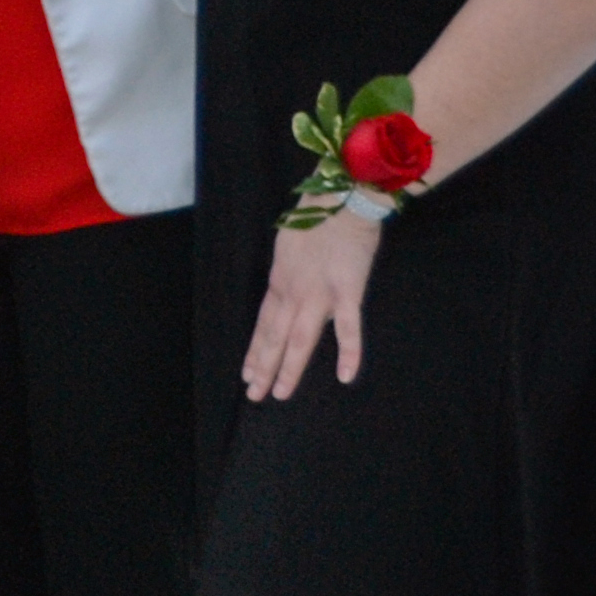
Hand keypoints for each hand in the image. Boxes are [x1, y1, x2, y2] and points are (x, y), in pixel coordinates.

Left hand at [243, 203, 381, 401]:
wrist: (340, 200)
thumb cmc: (315, 219)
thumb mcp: (288, 250)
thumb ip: (288, 276)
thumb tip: (285, 294)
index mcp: (279, 283)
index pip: (263, 325)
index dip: (255, 350)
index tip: (247, 373)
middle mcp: (293, 293)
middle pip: (274, 337)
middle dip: (264, 367)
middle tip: (254, 395)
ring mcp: (319, 295)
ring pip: (299, 339)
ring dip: (289, 368)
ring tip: (280, 393)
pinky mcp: (347, 292)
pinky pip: (348, 327)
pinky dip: (348, 352)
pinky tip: (346, 376)